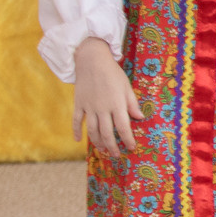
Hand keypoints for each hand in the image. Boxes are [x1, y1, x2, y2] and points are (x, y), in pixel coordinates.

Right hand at [72, 38, 142, 155]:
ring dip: (97, 142)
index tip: (131, 147)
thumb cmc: (113, 73)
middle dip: (112, 146)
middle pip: (106, 133)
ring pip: (92, 130)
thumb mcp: (126, 87)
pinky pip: (76, 120)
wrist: (91, 60)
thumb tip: (139, 118)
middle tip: (116, 155)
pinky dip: (76, 131)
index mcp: (117, 104)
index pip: (123, 127)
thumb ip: (132, 104)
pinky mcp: (78, 103)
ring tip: (102, 150)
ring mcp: (88, 107)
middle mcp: (102, 108)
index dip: (127, 139)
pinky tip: (78, 140)